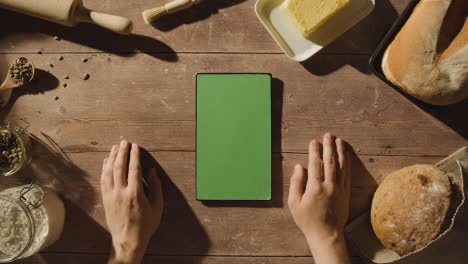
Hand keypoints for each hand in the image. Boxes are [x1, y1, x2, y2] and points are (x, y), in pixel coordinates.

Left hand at [101, 141, 163, 263]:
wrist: (128, 240)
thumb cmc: (145, 224)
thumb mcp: (157, 206)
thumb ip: (155, 187)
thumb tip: (151, 171)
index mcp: (135, 194)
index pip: (134, 169)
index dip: (134, 155)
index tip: (135, 146)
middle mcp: (121, 192)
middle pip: (119, 166)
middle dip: (121, 152)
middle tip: (124, 142)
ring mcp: (111, 196)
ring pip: (109, 171)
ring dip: (112, 157)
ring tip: (115, 147)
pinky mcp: (105, 199)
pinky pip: (103, 179)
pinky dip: (104, 168)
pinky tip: (107, 161)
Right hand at [288, 133, 350, 263]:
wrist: (327, 234)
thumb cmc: (307, 220)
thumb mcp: (294, 203)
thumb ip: (296, 183)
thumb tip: (299, 167)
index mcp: (314, 188)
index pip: (314, 164)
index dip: (314, 151)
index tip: (314, 142)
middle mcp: (328, 186)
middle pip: (329, 161)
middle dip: (328, 146)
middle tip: (328, 135)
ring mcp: (339, 189)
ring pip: (341, 166)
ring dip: (340, 151)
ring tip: (339, 140)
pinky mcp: (346, 193)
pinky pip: (347, 174)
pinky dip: (347, 163)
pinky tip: (347, 155)